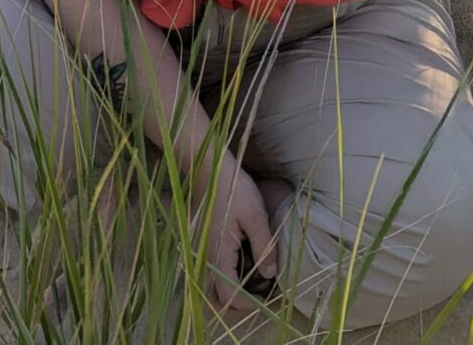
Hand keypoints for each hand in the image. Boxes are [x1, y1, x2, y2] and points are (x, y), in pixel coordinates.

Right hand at [192, 152, 277, 318]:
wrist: (209, 168)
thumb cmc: (234, 190)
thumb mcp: (255, 216)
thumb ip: (263, 247)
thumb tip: (270, 275)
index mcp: (218, 256)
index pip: (229, 296)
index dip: (248, 304)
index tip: (267, 299)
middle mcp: (206, 258)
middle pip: (216, 298)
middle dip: (238, 304)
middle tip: (260, 295)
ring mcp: (202, 251)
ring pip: (212, 286)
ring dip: (230, 292)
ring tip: (254, 282)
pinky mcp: (203, 243)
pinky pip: (211, 272)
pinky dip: (225, 278)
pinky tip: (243, 265)